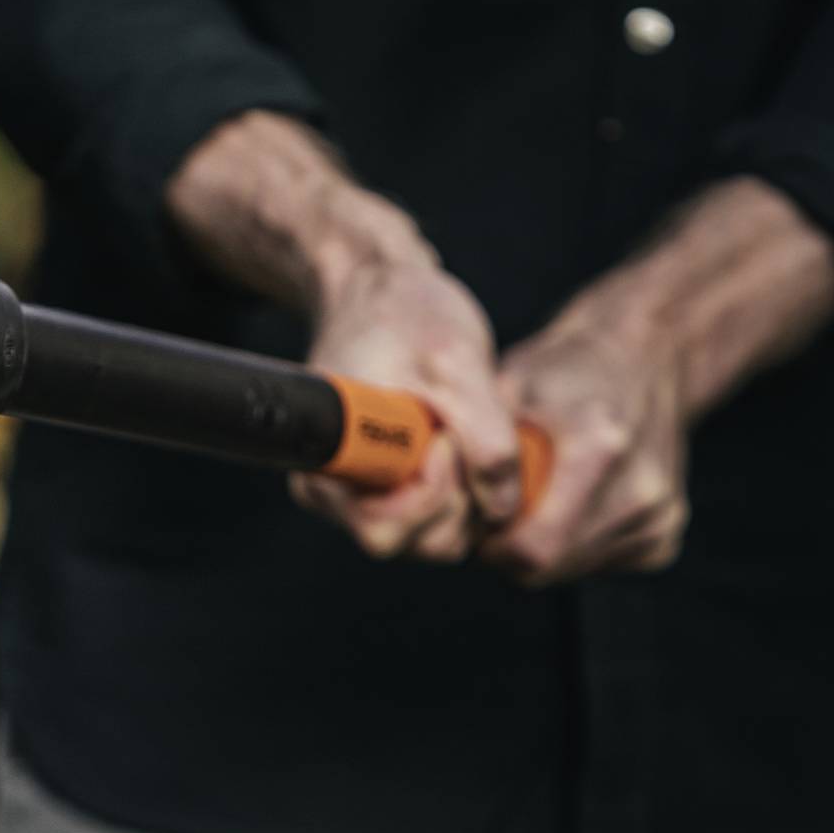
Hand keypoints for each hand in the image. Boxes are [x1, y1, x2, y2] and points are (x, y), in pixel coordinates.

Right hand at [166, 110, 521, 560]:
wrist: (384, 291)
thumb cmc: (404, 315)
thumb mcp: (457, 363)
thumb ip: (485, 437)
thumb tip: (502, 504)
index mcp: (331, 461)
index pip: (384, 527)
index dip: (431, 492)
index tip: (444, 435)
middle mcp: (337, 493)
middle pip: (415, 541)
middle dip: (460, 494)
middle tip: (462, 428)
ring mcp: (367, 498)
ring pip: (437, 537)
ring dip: (470, 492)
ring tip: (464, 427)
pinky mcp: (395, 495)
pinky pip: (444, 519)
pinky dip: (468, 488)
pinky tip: (464, 439)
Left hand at [484, 177, 833, 584]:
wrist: (643, 356)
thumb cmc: (564, 370)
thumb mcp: (508, 390)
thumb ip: (477, 452)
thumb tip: (444, 511)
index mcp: (599, 449)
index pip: (531, 549)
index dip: (492, 544)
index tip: (479, 517)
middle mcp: (641, 490)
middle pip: (549, 567)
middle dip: (512, 549)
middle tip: (501, 509)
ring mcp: (659, 516)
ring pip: (571, 571)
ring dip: (543, 547)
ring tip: (540, 497)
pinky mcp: (665, 534)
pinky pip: (599, 564)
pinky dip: (575, 545)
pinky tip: (575, 502)